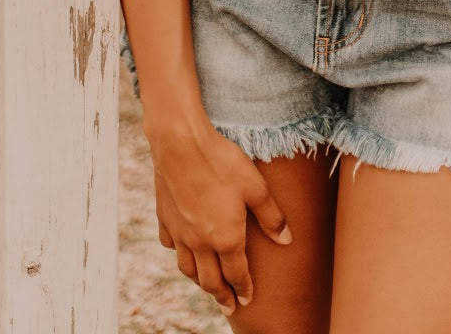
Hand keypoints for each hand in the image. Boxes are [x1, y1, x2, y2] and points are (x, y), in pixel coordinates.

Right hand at [149, 113, 291, 313]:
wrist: (180, 144)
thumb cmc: (222, 162)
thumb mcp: (256, 187)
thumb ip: (271, 216)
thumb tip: (286, 240)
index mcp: (225, 238)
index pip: (236, 274)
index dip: (244, 289)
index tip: (247, 300)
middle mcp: (200, 242)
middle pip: (210, 280)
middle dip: (221, 296)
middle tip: (229, 306)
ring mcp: (179, 232)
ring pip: (187, 268)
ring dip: (199, 281)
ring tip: (206, 284)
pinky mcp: (164, 218)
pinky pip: (170, 246)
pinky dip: (179, 254)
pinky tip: (182, 251)